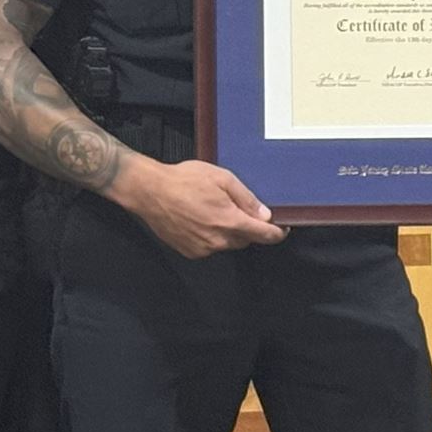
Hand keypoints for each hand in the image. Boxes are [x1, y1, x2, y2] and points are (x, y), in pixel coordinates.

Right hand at [118, 157, 288, 256]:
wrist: (149, 191)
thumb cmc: (183, 180)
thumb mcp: (222, 179)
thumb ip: (246, 199)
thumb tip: (265, 215)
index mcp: (229, 221)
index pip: (264, 235)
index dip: (277, 233)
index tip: (282, 229)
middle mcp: (218, 240)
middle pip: (246, 240)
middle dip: (248, 228)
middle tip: (236, 208)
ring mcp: (203, 248)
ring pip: (228, 244)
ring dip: (228, 232)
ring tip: (212, 210)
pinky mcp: (190, 252)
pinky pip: (210, 247)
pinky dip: (211, 237)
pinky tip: (200, 219)